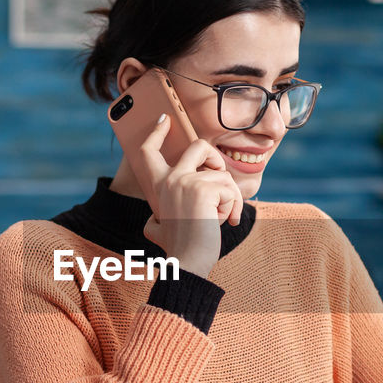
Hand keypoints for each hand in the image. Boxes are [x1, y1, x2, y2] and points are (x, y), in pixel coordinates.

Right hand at [137, 114, 242, 277]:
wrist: (187, 262)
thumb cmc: (177, 249)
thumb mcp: (158, 228)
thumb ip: (157, 217)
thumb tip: (153, 220)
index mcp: (158, 186)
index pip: (148, 151)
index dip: (156, 132)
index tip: (164, 119)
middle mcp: (170, 178)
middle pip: (199, 146)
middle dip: (215, 158)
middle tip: (219, 178)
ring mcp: (186, 181)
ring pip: (223, 175)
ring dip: (229, 198)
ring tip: (220, 218)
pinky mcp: (204, 188)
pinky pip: (231, 189)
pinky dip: (234, 207)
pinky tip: (224, 222)